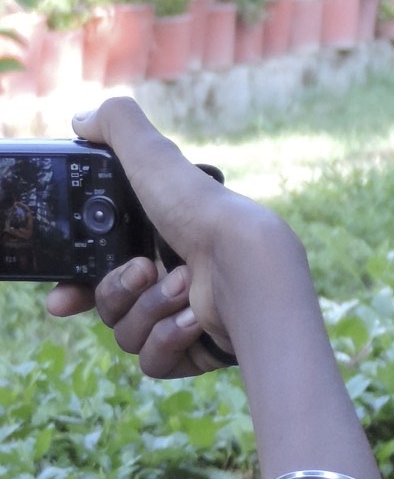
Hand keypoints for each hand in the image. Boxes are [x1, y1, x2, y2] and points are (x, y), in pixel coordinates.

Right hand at [45, 97, 287, 377]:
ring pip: (126, 333)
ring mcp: (180, 319)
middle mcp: (167, 280)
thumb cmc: (202, 213)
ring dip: (149, 309)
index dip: (74, 289)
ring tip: (184, 288)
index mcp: (156, 244)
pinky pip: (153, 360)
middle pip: (108, 306)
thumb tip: (80, 118)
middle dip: (115, 293)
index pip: (97, 275)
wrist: (248, 267)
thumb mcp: (154, 158)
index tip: (60, 298)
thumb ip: (117, 128)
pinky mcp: (194, 352)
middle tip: (140, 273)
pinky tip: (193, 320)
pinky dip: (168, 339)